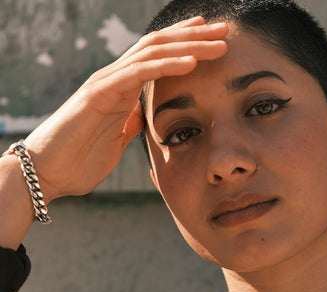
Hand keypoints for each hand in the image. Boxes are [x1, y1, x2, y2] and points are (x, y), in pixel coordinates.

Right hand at [20, 16, 227, 200]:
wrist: (47, 174)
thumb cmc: (79, 160)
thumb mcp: (118, 139)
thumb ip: (131, 123)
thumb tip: (144, 116)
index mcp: (122, 87)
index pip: (158, 54)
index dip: (185, 42)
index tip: (214, 37)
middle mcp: (114, 77)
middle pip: (159, 45)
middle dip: (195, 36)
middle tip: (225, 29)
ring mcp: (106, 82)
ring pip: (152, 52)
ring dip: (189, 46)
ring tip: (219, 43)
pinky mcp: (99, 93)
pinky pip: (138, 73)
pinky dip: (167, 65)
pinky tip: (191, 62)